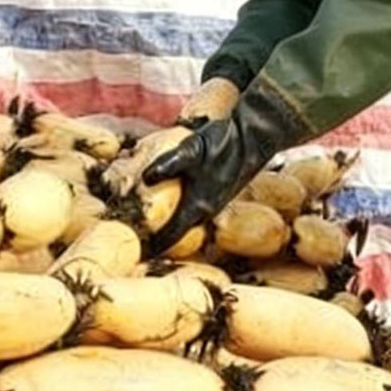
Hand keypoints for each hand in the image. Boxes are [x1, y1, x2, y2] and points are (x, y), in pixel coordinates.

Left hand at [142, 85, 307, 254]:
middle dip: (158, 238)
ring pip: (188, 221)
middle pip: (179, 232)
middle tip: (136, 239)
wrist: (254, 136)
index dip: (153, 247)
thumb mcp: (191, 150)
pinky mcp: (218, 193)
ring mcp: (214, 202)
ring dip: (170, 225)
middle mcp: (207, 210)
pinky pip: (194, 210)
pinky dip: (180, 211)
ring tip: (148, 225)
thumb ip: (168, 164)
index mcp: (199, 205)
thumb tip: (145, 178)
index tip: (137, 254)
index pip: (171, 236)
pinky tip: (171, 201)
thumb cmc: (223, 144)